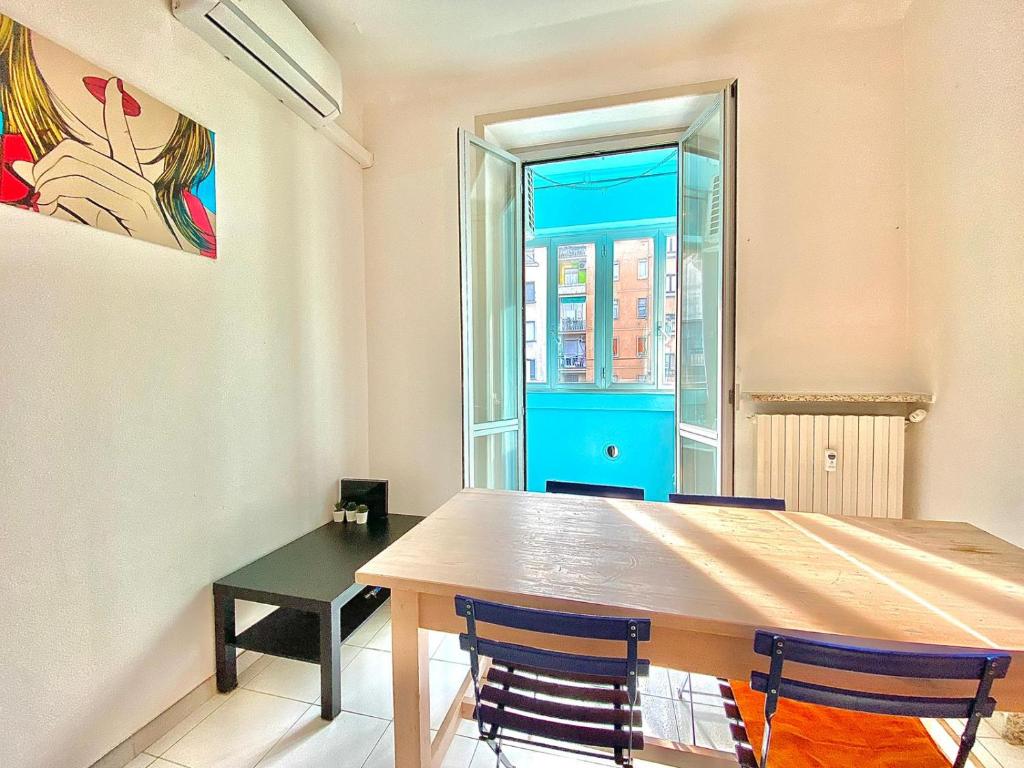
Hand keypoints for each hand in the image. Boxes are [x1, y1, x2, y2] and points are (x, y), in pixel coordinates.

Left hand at [17, 78, 187, 250]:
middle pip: (76, 152)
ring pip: (75, 169)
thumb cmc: (126, 242)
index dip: (116, 108)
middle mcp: (135, 179)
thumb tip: (22, 168)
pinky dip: (57, 195)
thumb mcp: (88, 212)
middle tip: (38, 189)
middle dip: (45, 169)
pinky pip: (82, 186)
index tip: (113, 85)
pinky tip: (52, 206)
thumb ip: (59, 187)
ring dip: (49, 186)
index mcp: (131, 178)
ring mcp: (136, 191)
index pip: (121, 135)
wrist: (157, 267)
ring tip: (45, 203)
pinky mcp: (131, 204)